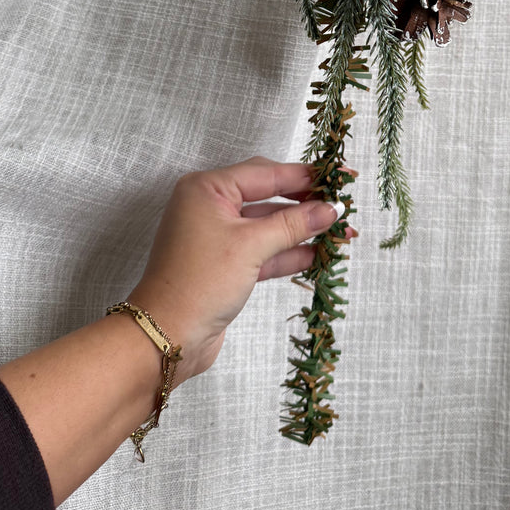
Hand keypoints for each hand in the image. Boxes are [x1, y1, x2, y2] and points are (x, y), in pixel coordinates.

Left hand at [128, 156, 356, 381]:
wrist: (167, 337)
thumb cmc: (199, 283)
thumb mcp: (250, 247)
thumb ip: (293, 224)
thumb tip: (330, 209)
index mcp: (208, 188)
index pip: (266, 172)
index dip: (306, 176)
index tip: (340, 176)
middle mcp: (211, 206)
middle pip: (268, 195)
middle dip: (306, 203)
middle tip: (343, 204)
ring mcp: (218, 236)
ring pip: (268, 225)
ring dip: (302, 230)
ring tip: (341, 233)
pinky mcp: (226, 264)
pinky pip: (263, 250)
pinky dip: (288, 252)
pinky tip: (318, 254)